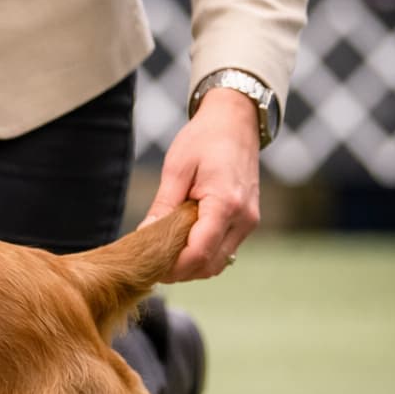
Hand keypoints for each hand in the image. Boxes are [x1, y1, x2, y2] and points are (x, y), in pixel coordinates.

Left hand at [143, 88, 261, 281]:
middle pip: (209, 265)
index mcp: (226, 203)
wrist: (236, 122)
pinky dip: (203, 254)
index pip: (198, 252)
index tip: (149, 265)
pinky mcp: (248, 221)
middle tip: (151, 263)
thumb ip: (163, 206)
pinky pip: (224, 250)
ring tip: (164, 254)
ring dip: (191, 265)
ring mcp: (249, 221)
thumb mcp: (177, 169)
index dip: (173, 267)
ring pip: (218, 263)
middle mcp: (243, 218)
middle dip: (179, 271)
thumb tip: (145, 236)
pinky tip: (182, 244)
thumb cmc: (204, 139)